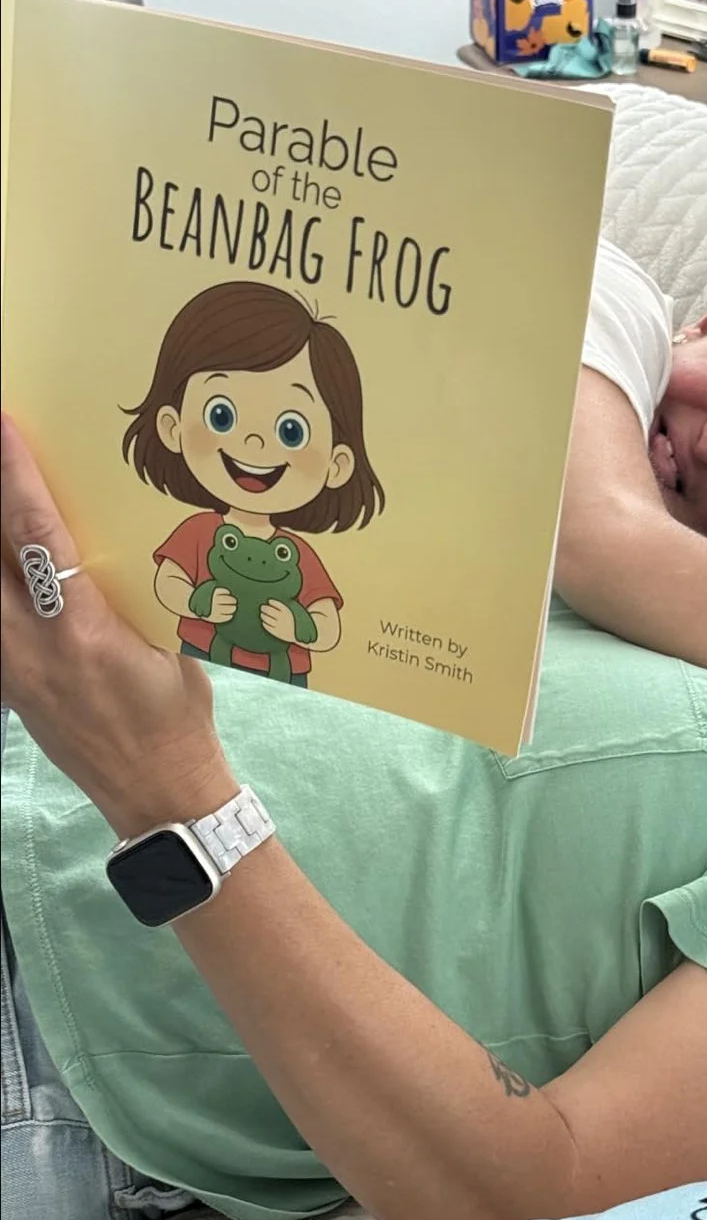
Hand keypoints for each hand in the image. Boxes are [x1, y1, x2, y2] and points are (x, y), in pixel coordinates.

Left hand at [0, 414, 237, 835]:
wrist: (158, 791)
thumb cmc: (177, 717)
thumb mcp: (167, 641)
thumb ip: (130, 591)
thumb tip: (112, 540)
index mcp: (82, 631)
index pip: (35, 535)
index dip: (14, 476)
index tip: (4, 427)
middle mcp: (30, 648)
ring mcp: (8, 672)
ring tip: (2, 515)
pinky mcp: (4, 689)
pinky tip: (7, 574)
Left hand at [260, 599, 295, 642]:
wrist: (302, 636)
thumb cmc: (298, 622)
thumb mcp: (297, 612)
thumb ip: (289, 607)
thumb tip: (279, 601)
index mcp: (288, 612)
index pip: (277, 604)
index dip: (272, 602)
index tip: (269, 601)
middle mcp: (283, 618)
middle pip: (269, 611)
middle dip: (264, 608)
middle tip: (262, 607)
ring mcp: (280, 626)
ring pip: (266, 619)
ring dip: (263, 615)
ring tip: (262, 614)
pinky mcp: (277, 633)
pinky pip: (267, 627)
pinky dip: (264, 624)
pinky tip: (264, 622)